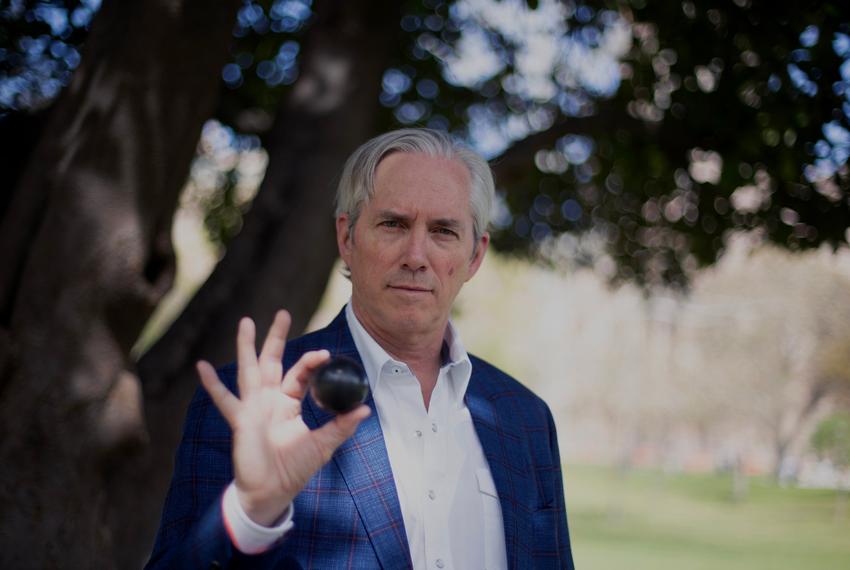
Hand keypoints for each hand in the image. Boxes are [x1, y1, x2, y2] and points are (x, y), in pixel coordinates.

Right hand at [197, 310, 370, 525]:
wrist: (272, 492)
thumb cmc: (294, 468)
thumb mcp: (323, 445)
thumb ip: (341, 426)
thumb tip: (365, 409)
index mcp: (289, 403)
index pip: (300, 374)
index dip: (310, 362)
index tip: (323, 353)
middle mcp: (269, 400)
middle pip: (273, 361)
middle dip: (276, 337)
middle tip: (283, 313)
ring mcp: (253, 407)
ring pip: (250, 370)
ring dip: (246, 346)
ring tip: (245, 322)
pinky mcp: (241, 419)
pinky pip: (224, 399)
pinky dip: (212, 384)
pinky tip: (201, 366)